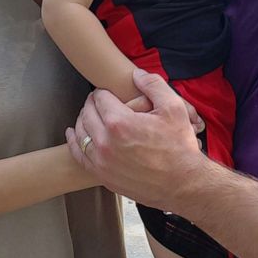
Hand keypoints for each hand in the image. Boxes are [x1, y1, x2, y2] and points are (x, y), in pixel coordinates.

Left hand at [67, 68, 208, 209]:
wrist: (183, 184)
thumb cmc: (180, 147)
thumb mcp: (173, 108)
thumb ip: (153, 85)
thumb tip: (136, 73)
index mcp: (120, 122)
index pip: (100, 98)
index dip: (104, 91)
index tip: (109, 92)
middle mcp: (106, 142)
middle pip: (87, 113)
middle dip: (92, 103)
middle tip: (100, 101)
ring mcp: (102, 161)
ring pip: (81, 133)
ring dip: (83, 119)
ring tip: (90, 114)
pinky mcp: (103, 176)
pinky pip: (79, 155)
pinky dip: (74, 142)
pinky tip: (75, 134)